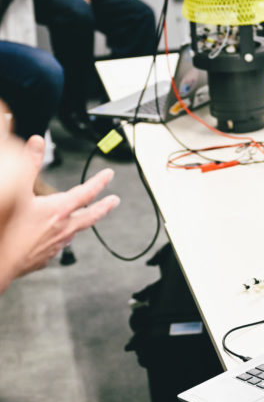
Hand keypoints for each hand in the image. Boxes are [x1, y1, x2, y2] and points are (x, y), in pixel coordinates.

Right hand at [0, 126, 119, 292]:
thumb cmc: (6, 231)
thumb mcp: (17, 190)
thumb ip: (29, 164)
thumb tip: (37, 143)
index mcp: (59, 211)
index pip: (86, 193)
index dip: (99, 182)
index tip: (109, 175)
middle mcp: (62, 229)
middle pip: (90, 216)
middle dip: (103, 207)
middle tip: (114, 201)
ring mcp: (54, 246)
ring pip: (74, 232)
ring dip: (81, 223)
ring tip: (83, 218)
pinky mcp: (43, 258)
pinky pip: (57, 245)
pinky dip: (60, 237)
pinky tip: (54, 237)